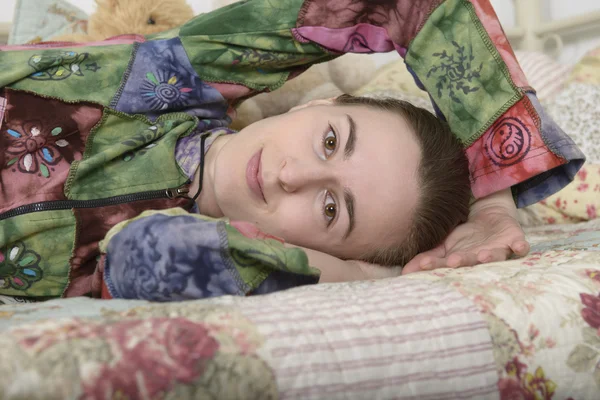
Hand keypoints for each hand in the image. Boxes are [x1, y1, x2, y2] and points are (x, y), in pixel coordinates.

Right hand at [402, 189, 529, 274]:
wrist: (490, 216)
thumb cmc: (465, 237)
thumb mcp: (443, 245)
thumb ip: (427, 258)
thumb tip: (404, 273)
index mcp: (461, 261)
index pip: (446, 264)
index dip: (437, 265)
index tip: (425, 265)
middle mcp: (479, 258)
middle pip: (471, 262)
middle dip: (464, 262)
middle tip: (453, 262)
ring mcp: (498, 250)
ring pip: (496, 256)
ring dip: (491, 257)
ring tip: (482, 256)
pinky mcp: (513, 239)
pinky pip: (520, 244)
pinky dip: (520, 246)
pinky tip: (519, 247)